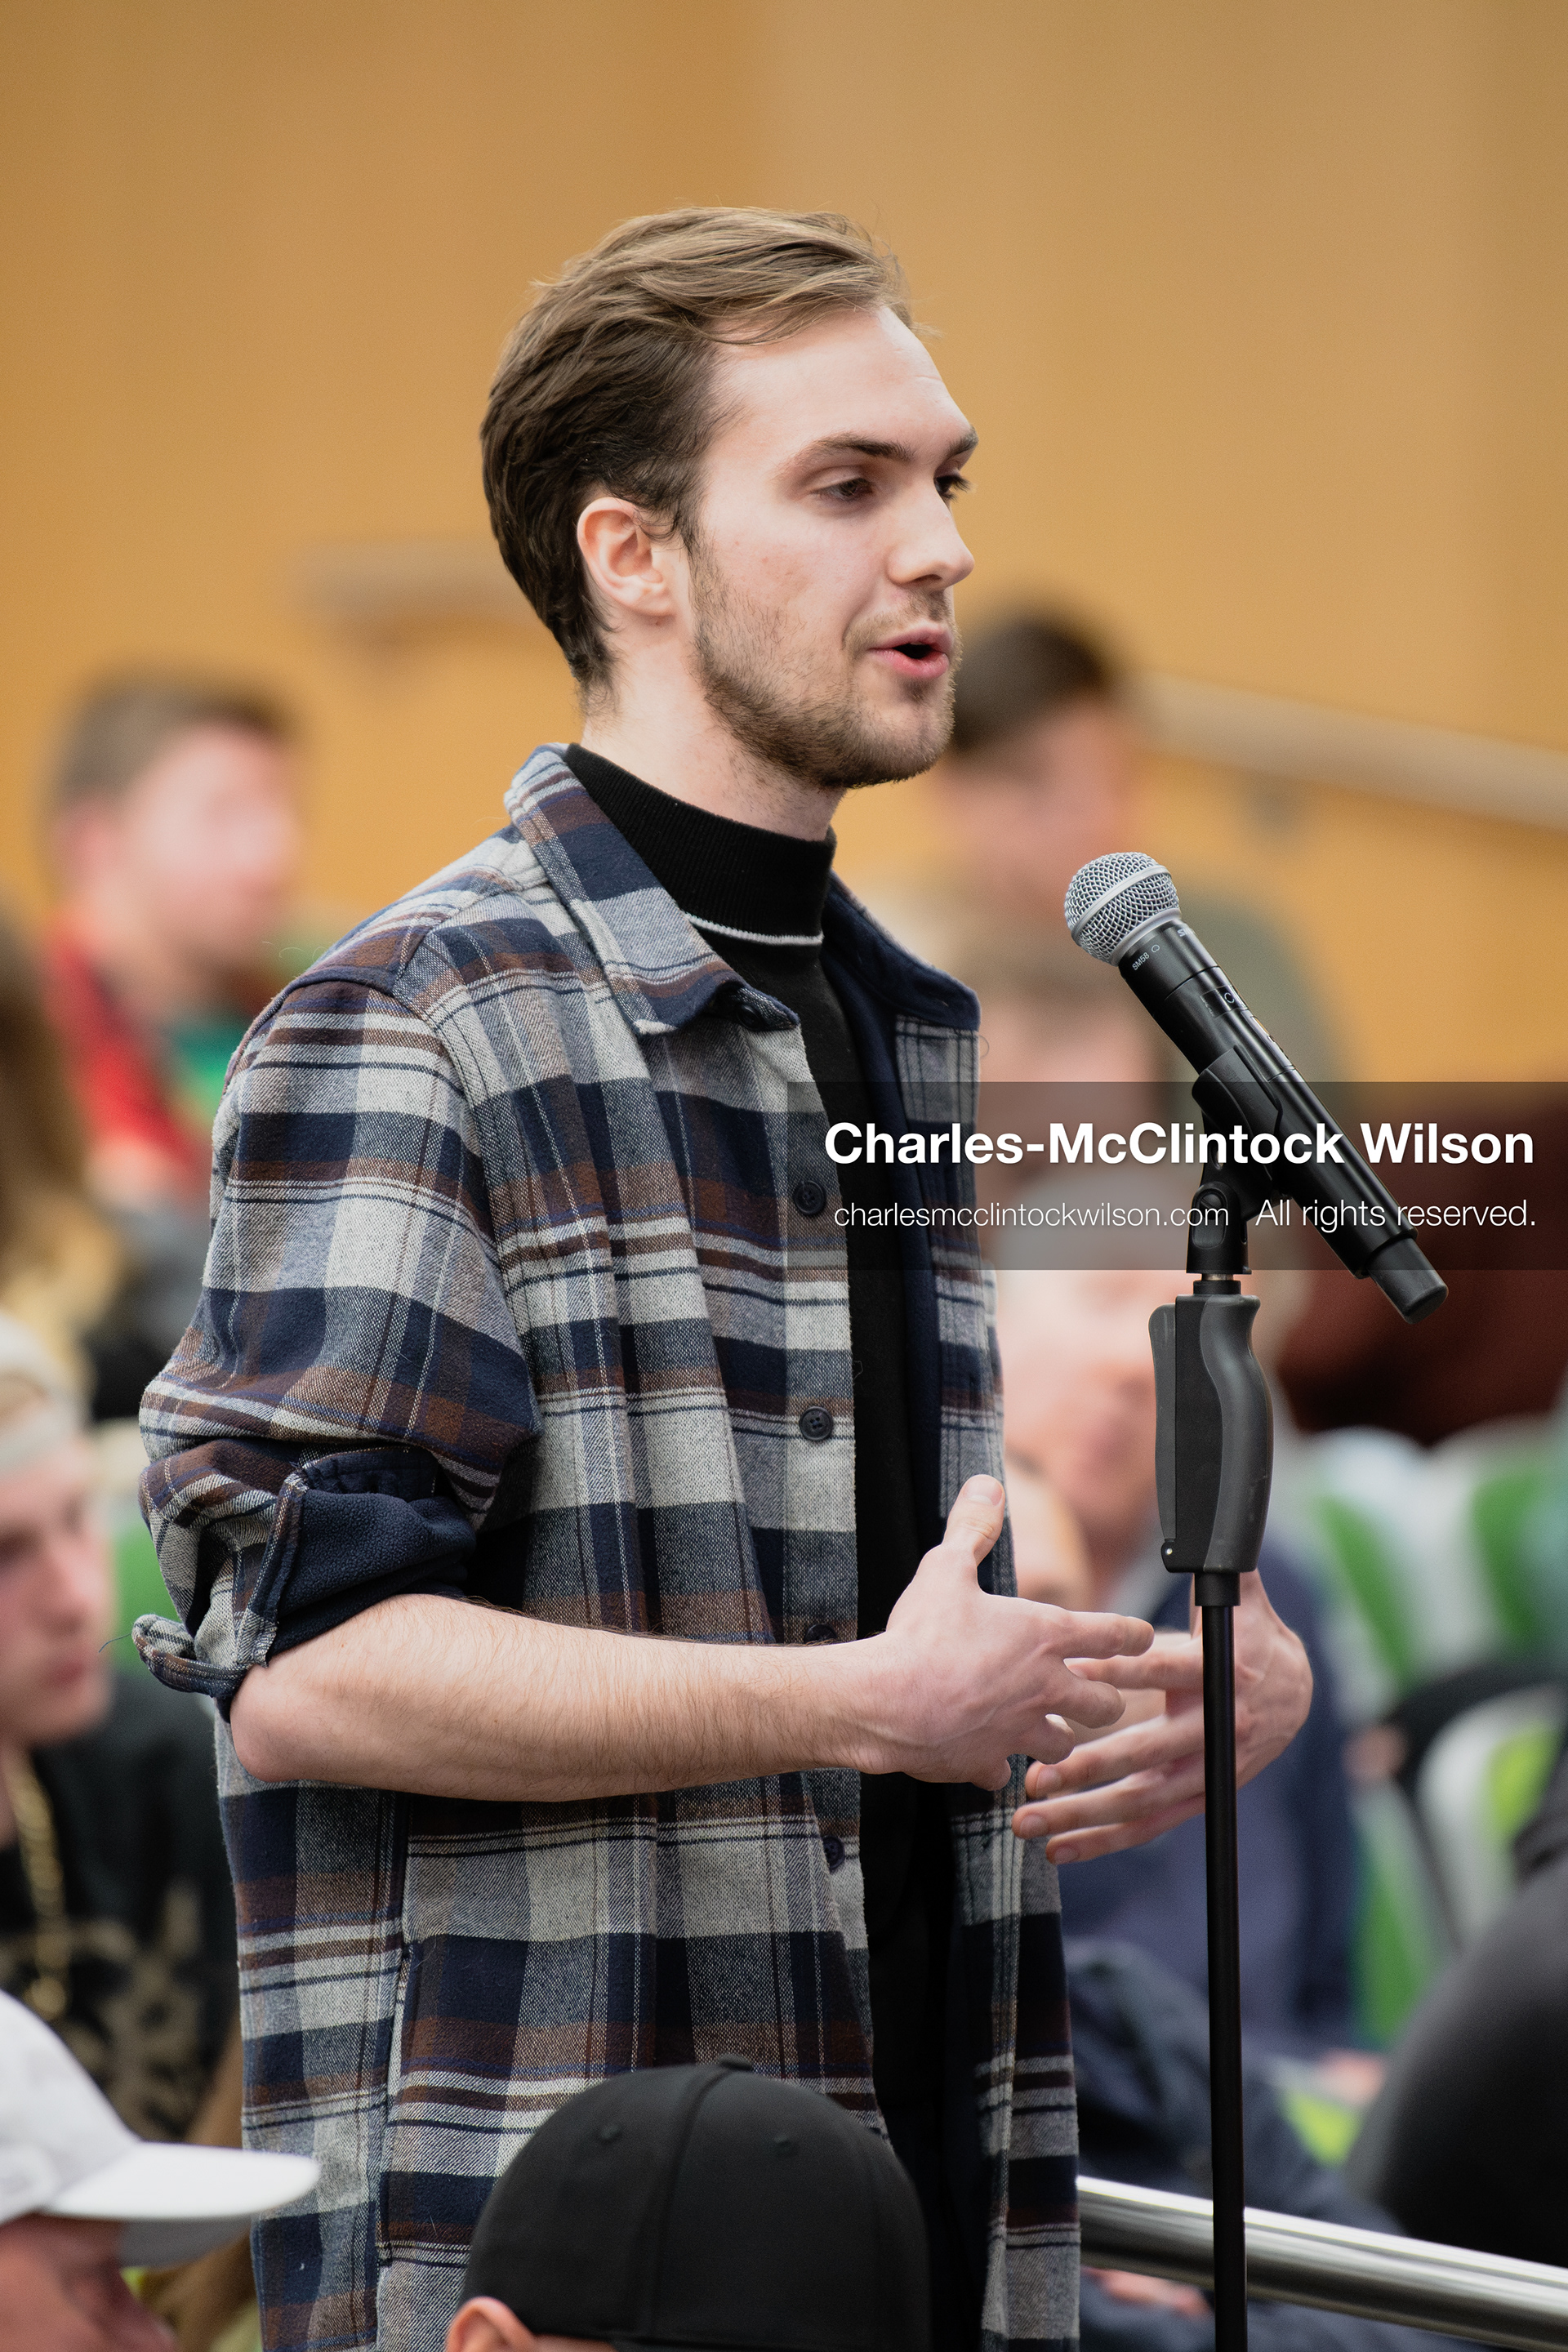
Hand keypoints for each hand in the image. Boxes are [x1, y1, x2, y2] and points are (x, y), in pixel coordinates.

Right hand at [855, 1477, 1152, 1790]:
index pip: (1114, 1635)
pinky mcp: (985, 1761)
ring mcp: (1018, 1730)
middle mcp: (1043, 1687)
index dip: (1134, 1635)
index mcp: (1043, 1636)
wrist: (887, 1701)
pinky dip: (997, 1764)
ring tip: (1045, 1729)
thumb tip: (987, 1486)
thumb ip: (972, 1528)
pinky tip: (985, 1755)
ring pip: (1062, 1745)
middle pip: (1104, 1704)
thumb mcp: (945, 1568)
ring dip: (1056, 1737)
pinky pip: (1003, 1771)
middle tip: (1093, 1693)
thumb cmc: (922, 1634)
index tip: (1141, 1637)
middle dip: (1104, 1700)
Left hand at [1009, 1568, 1311, 1858]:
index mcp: (1217, 1670)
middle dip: (1089, 1765)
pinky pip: (1147, 1825)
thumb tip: (1204, 1523)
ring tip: (1030, 1819)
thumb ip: (1213, 1566)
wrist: (1301, 1693)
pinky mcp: (1200, 1798)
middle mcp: (1214, 1727)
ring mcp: (1207, 1771)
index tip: (1070, 1675)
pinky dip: (1103, 1840)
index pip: (1163, 1669)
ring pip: (1141, 1800)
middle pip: (1147, 1752)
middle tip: (1035, 1773)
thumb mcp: (1241, 1599)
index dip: (1120, 1672)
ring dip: (1083, 1814)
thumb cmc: (1251, 1636)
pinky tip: (1059, 1848)